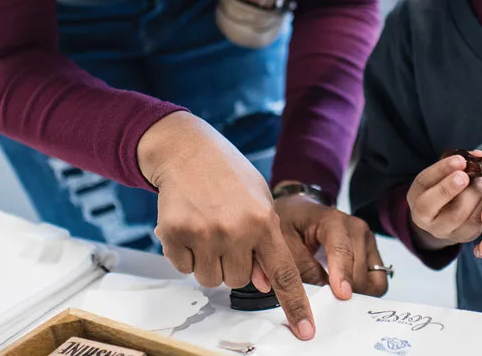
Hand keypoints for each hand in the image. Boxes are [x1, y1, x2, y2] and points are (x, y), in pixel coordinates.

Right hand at [137, 112, 314, 339]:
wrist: (188, 151)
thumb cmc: (228, 176)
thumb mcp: (259, 201)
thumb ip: (265, 242)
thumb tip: (264, 283)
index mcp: (263, 220)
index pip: (284, 273)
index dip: (295, 305)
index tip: (305, 331)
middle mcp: (236, 230)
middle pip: (238, 281)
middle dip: (233, 264)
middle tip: (227, 233)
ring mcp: (205, 234)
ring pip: (210, 279)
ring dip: (209, 261)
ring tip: (209, 226)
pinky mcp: (176, 235)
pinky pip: (183, 268)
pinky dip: (185, 253)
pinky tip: (190, 224)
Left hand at [275, 194, 388, 298]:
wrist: (298, 212)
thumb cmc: (290, 223)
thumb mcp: (285, 243)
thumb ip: (303, 269)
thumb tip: (321, 296)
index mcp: (333, 220)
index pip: (342, 250)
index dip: (342, 274)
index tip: (342, 294)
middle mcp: (356, 228)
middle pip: (361, 271)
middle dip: (347, 291)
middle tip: (327, 305)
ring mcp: (367, 240)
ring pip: (374, 281)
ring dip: (358, 294)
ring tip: (335, 299)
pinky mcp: (371, 254)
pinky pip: (376, 282)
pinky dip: (363, 292)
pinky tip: (344, 292)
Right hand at [407, 152, 481, 249]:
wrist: (444, 217)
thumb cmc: (444, 188)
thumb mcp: (443, 175)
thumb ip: (457, 164)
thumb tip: (479, 155)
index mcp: (416, 195)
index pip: (424, 181)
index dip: (441, 169)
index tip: (460, 160)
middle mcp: (424, 216)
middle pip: (431, 205)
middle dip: (450, 188)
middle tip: (465, 176)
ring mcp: (443, 230)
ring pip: (457, 216)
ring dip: (473, 195)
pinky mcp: (462, 236)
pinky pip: (474, 223)